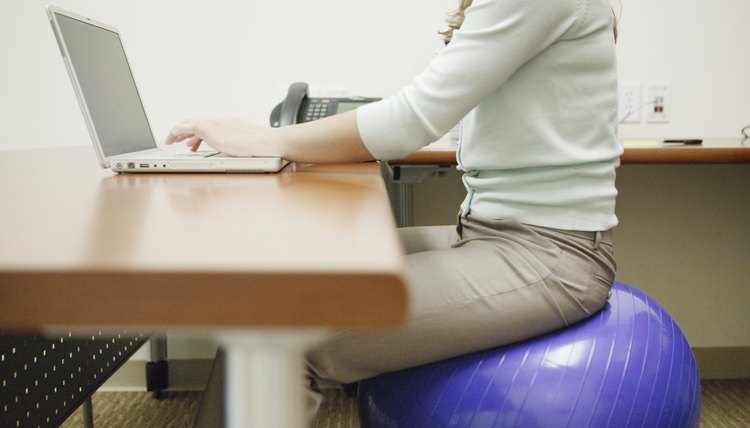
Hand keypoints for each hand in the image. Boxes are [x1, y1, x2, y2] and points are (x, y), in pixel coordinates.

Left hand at [164, 117, 278, 157]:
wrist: (264, 142)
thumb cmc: (262, 147)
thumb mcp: (249, 145)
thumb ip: (240, 146)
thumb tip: (240, 153)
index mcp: (230, 124)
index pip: (210, 126)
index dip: (200, 135)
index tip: (195, 143)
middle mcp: (219, 121)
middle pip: (197, 122)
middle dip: (186, 132)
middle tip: (180, 141)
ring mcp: (212, 123)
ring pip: (188, 124)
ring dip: (178, 132)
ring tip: (171, 140)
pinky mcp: (205, 128)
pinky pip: (184, 128)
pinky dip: (176, 132)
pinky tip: (171, 139)